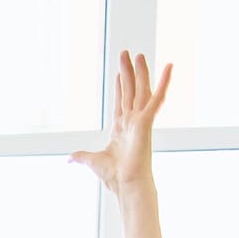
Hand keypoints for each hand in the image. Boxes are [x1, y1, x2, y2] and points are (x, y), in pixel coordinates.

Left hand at [72, 52, 171, 196]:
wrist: (125, 183)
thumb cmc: (113, 175)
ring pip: (141, 90)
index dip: (120, 87)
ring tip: (139, 54)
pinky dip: (163, 82)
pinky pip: (157, 98)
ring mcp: (141, 120)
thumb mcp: (92, 161)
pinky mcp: (147, 121)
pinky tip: (168, 66)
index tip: (119, 73)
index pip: (120, 101)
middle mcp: (132, 121)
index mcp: (121, 128)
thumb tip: (69, 159)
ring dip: (141, 72)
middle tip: (126, 54)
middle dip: (128, 72)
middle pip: (130, 90)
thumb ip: (81, 157)